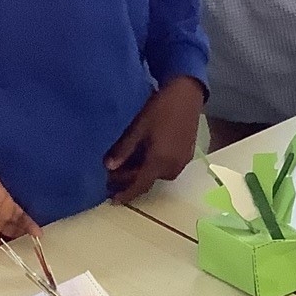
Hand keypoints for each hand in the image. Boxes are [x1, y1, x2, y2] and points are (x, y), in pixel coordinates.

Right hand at [0, 146, 36, 281]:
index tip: (9, 283)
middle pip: (3, 249)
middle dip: (14, 258)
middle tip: (31, 271)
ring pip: (15, 235)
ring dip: (25, 243)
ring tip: (39, 256)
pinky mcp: (8, 205)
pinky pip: (22, 219)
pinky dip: (30, 227)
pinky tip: (38, 235)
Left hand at [106, 77, 205, 202]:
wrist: (187, 94)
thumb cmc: (160, 109)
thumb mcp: (138, 128)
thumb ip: (124, 149)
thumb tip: (108, 167)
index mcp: (160, 161)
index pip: (140, 185)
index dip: (125, 194)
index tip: (112, 201)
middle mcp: (173, 166)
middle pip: (148, 180)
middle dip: (130, 180)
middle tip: (113, 174)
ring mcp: (182, 161)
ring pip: (157, 174)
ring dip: (142, 172)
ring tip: (127, 164)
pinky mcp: (186, 154)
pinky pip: (167, 167)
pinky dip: (153, 166)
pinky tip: (144, 156)